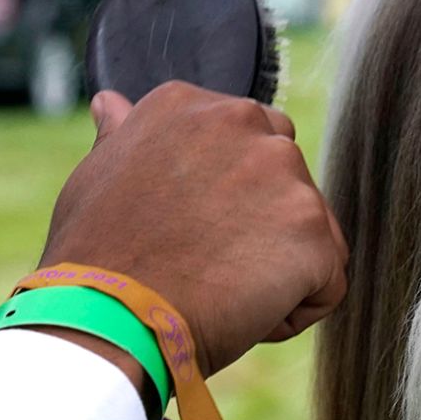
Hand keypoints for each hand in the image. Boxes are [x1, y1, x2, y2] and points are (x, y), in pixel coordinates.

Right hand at [38, 83, 348, 376]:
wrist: (105, 317)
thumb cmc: (94, 257)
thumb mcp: (97, 176)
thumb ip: (126, 135)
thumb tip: (115, 103)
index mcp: (192, 105)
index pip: (248, 144)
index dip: (224, 201)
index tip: (184, 230)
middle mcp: (243, 121)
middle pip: (288, 182)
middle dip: (261, 229)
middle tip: (204, 266)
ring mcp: (284, 173)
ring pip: (311, 236)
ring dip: (275, 272)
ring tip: (214, 292)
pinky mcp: (313, 231)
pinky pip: (326, 285)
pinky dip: (292, 312)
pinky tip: (241, 317)